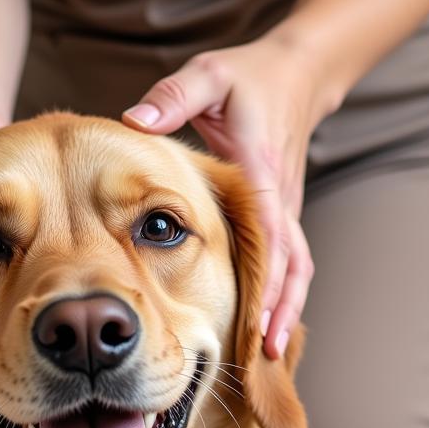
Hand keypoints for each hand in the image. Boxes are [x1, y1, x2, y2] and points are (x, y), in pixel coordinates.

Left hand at [122, 35, 322, 359]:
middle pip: (290, 261)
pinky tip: (265, 328)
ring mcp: (286, 209)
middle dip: (280, 307)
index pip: (268, 230)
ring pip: (296, 268)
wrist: (295, 74)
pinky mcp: (283, 216)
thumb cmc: (245, 78)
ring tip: (272, 353)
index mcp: (261, 168)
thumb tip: (132, 120)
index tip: (253, 315)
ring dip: (286, 309)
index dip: (264, 275)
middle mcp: (281, 195)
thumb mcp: (207, 76)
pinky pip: (289, 263)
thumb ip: (171, 98)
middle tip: (265, 351)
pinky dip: (282, 296)